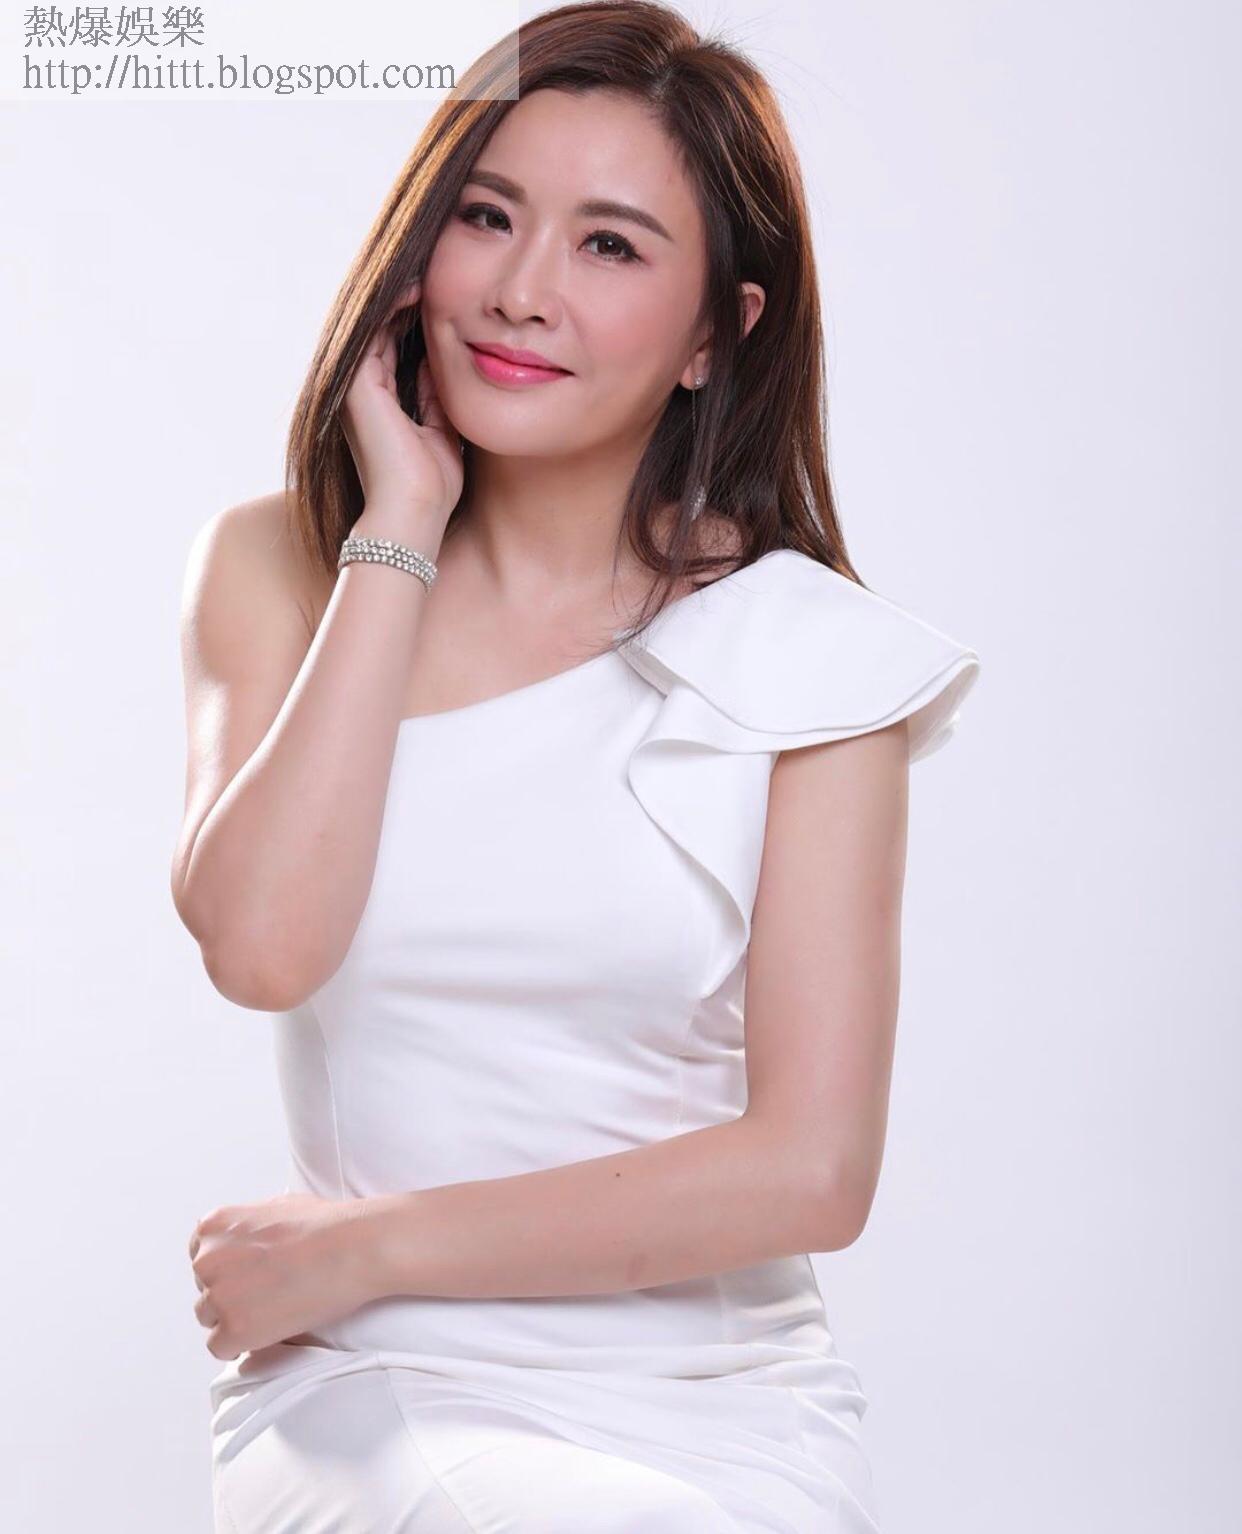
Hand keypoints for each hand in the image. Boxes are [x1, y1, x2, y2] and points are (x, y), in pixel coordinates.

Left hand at [188, 1192, 375, 1360]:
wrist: (351, 1247)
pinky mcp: (233, 1329)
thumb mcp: (274, 1205)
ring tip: (274, 1309)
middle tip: (268, 1292)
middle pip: (205, 1289)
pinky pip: (220, 1348)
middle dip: (232, 1293)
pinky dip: (242, 1343)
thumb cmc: (324, 1224)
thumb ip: (245, 1226)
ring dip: (236, 1318)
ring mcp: (218, 1296)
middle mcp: (207, 1259)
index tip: (249, 1275)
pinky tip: (269, 1328)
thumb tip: (243, 1240)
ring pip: (210, 1319)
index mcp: (213, 1227)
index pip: (201, 1258)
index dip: (228, 1270)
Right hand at [341, 277, 463, 532]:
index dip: (417, 318)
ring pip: (373, 324)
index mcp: (378, 402)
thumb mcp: (442, 432)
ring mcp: (353, 386)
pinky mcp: (355, 384)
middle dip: (406, 299)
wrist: (413, 514)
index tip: (445, 294)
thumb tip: (444, 364)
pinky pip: (372, 331)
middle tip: (433, 267)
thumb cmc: (431, 487)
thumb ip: (436, 397)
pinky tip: (418, 287)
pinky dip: (392, 307)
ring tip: (427, 266)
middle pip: (380, 329)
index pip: (395, 346)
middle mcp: (358, 391)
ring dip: (399, 296)